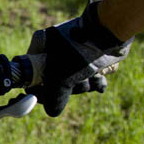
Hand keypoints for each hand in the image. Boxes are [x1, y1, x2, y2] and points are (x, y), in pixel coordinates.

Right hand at [27, 0, 132, 116]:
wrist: (111, 31)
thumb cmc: (80, 51)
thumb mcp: (61, 78)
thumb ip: (54, 98)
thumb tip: (53, 112)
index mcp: (41, 46)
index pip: (32, 72)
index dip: (40, 89)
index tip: (47, 99)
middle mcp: (54, 48)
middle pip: (55, 80)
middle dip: (70, 87)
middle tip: (77, 82)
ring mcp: (74, 51)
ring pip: (74, 79)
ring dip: (85, 84)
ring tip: (91, 75)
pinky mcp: (91, 55)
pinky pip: (89, 74)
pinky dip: (95, 80)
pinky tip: (100, 79)